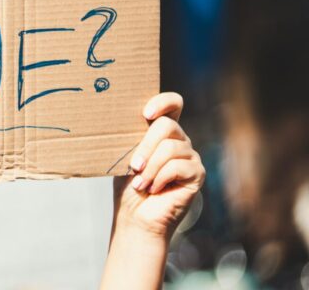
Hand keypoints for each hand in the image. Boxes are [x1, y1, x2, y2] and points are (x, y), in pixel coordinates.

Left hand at [114, 92, 204, 238]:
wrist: (136, 216)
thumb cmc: (128, 186)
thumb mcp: (126, 157)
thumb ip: (132, 138)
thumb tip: (121, 120)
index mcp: (162, 131)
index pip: (173, 104)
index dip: (162, 102)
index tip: (145, 114)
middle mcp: (179, 140)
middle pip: (167, 125)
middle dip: (146, 146)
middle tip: (134, 165)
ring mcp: (190, 156)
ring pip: (170, 147)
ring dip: (150, 167)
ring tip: (140, 183)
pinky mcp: (197, 173)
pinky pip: (178, 166)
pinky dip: (160, 178)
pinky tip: (153, 189)